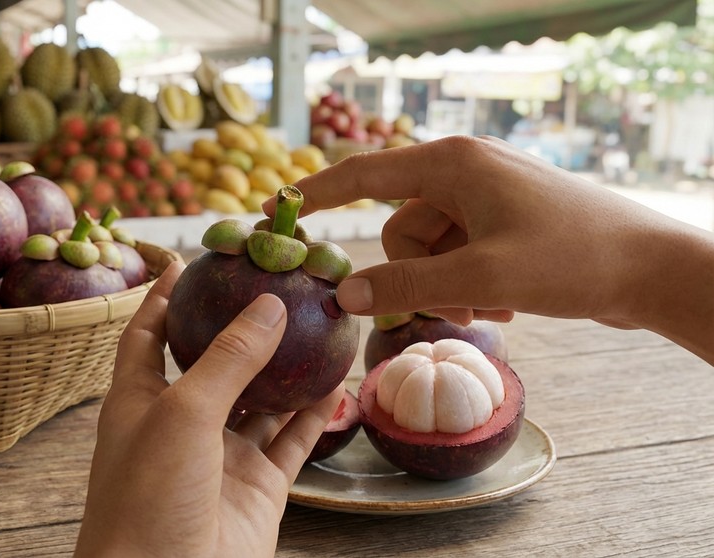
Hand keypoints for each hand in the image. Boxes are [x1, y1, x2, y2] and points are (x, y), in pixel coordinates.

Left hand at [75, 262, 342, 556]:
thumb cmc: (148, 498)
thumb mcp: (182, 412)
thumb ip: (227, 359)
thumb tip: (269, 306)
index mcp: (139, 401)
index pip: (147, 335)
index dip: (163, 298)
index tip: (188, 262)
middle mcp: (180, 425)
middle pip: (213, 362)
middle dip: (240, 327)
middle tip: (273, 285)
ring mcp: (221, 457)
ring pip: (261, 401)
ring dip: (287, 368)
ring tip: (316, 324)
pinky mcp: (258, 488)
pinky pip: (291, 440)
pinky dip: (314, 412)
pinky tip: (336, 380)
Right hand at [271, 136, 713, 363]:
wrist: (651, 269)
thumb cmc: (569, 259)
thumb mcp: (481, 277)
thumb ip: (407, 285)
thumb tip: (343, 292)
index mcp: (452, 165)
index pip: (363, 173)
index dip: (316, 193)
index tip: (277, 209)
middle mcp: (464, 174)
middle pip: (401, 230)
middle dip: (417, 277)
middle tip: (456, 307)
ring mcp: (486, 199)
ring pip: (430, 251)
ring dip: (448, 288)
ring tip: (493, 310)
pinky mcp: (504, 224)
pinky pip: (459, 257)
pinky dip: (471, 286)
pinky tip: (508, 306)